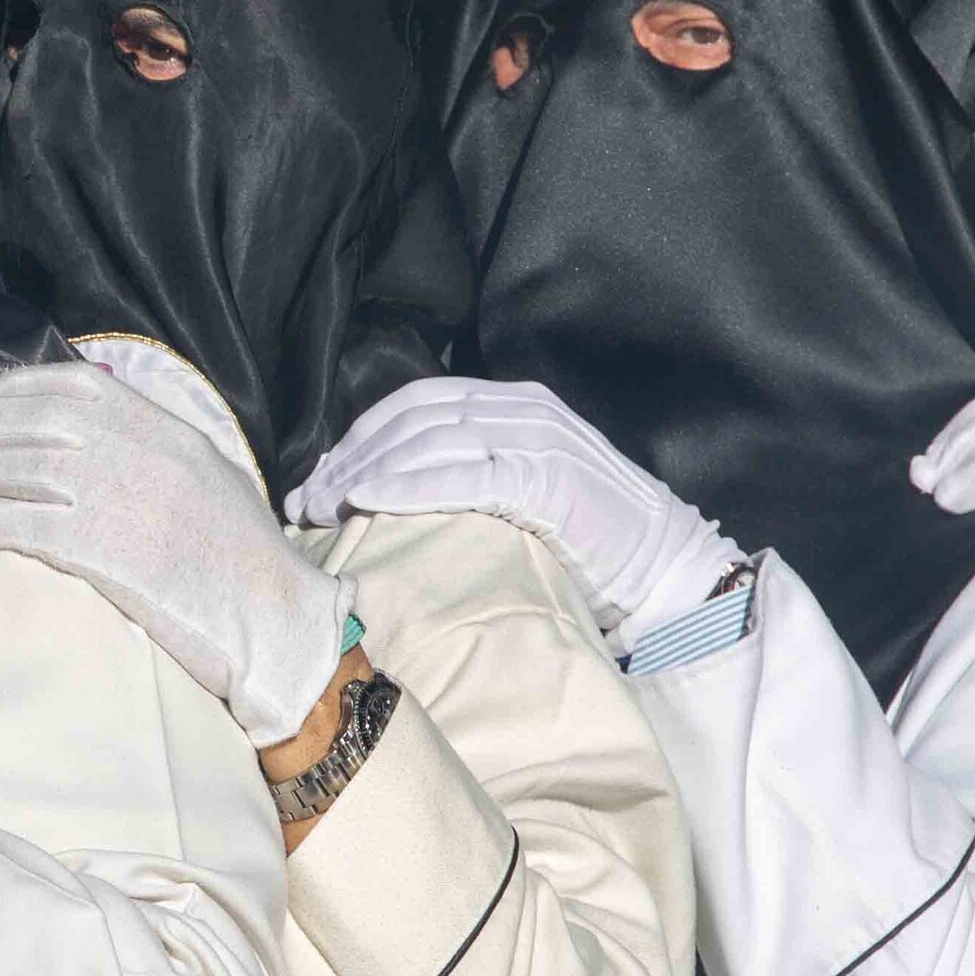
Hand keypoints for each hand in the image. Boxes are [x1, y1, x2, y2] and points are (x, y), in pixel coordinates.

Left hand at [0, 360, 353, 744]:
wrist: (273, 614)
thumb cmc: (239, 553)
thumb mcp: (202, 471)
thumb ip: (148, 443)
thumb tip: (84, 434)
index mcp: (162, 425)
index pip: (67, 384)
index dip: (7, 391)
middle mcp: (138, 449)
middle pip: (31, 421)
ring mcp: (122, 497)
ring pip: (19, 468)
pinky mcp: (107, 551)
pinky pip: (25, 525)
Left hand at [291, 376, 741, 646]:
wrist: (668, 571)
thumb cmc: (587, 545)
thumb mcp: (521, 493)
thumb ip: (470, 475)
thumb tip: (388, 495)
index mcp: (512, 404)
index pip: (414, 404)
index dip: (358, 438)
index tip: (316, 480)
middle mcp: (522, 408)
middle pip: (412, 419)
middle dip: (350, 458)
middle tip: (305, 502)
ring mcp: (538, 439)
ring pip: (429, 440)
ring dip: (366, 473)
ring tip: (325, 509)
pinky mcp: (550, 479)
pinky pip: (465, 474)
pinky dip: (411, 484)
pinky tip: (371, 501)